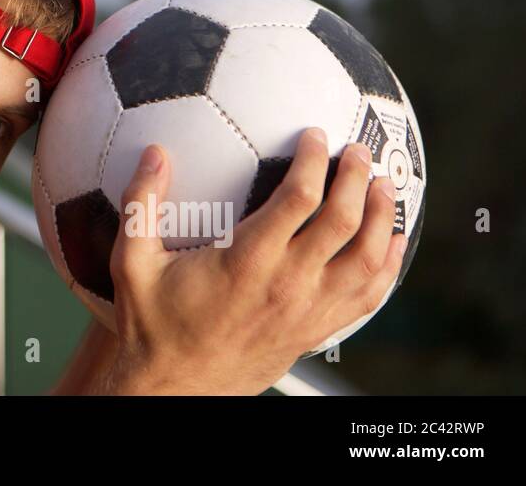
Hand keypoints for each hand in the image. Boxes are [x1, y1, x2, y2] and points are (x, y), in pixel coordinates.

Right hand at [103, 126, 406, 394]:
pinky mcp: (314, 331)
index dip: (313, 160)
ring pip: (366, 259)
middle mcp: (286, 285)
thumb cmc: (152, 326)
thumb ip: (141, 204)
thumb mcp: (132, 262)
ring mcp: (306, 311)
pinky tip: (392, 243)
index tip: (315, 135)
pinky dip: (387, 266)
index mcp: (247, 262)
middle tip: (357, 149)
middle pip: (343, 221)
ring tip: (382, 185)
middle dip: (356, 177)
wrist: (174, 390)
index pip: (298, 199)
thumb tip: (154, 153)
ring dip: (380, 216)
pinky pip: (367, 297)